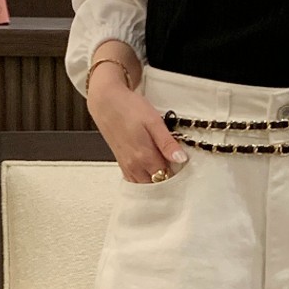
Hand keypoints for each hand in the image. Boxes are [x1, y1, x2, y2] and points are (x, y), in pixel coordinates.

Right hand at [87, 64, 186, 182]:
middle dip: (167, 179)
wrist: (106, 102)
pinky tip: (150, 170)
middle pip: (156, 184)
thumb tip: (181, 159)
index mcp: (144, 156)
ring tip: (164, 167)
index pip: (166, 176)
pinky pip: (134, 181)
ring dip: (155, 181)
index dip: (178, 173)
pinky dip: (144, 180)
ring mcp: (126, 166)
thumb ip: (167, 143)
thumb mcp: (153, 121)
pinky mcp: (121, 163)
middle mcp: (134, 165)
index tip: (183, 164)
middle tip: (176, 166)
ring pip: (145, 185)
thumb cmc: (129, 108)